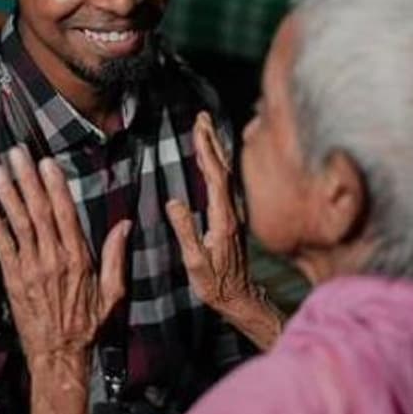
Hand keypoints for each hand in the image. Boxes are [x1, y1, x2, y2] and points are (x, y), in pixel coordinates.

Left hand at [0, 146, 128, 361]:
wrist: (59, 354)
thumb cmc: (88, 325)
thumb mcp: (113, 293)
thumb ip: (116, 256)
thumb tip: (125, 225)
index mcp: (79, 258)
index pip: (65, 213)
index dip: (55, 185)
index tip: (47, 162)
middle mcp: (53, 258)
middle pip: (39, 211)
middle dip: (26, 179)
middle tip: (16, 153)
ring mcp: (31, 269)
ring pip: (18, 224)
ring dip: (7, 194)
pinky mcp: (13, 280)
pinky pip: (2, 247)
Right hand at [165, 112, 255, 309]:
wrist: (239, 297)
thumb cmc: (215, 283)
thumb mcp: (195, 261)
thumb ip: (186, 231)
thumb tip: (174, 201)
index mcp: (222, 218)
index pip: (215, 176)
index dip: (206, 150)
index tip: (198, 128)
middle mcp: (232, 211)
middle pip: (223, 167)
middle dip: (211, 140)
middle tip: (202, 116)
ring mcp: (234, 213)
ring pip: (226, 173)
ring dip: (215, 149)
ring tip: (205, 129)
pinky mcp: (232, 217)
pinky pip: (225, 182)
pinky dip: (218, 163)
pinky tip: (212, 159)